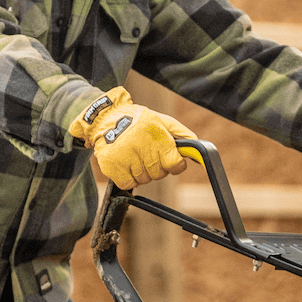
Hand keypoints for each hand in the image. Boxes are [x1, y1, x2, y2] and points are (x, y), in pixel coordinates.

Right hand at [70, 86, 195, 188]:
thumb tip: (198, 152)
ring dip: (141, 172)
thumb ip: (182, 134)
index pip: (175, 164)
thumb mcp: (161, 120)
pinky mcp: (112, 165)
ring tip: (133, 155)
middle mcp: (141, 145)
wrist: (103, 117)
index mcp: (156, 134)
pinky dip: (127, 178)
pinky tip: (124, 163)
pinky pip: (128, 184)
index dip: (174, 164)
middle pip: (159, 174)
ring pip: (144, 180)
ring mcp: (125, 156)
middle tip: (146, 153)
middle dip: (156, 167)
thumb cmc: (137, 120)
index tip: (169, 160)